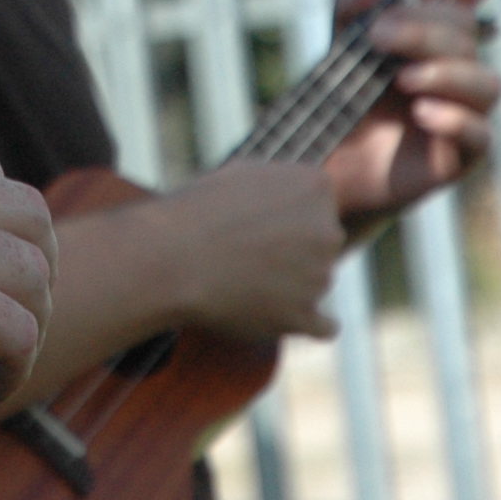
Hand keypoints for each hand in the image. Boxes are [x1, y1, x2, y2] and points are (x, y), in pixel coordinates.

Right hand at [150, 160, 347, 340]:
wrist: (172, 258)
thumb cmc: (199, 211)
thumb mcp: (244, 174)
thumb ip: (283, 185)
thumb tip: (298, 200)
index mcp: (316, 188)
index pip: (316, 205)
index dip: (285, 215)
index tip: (257, 222)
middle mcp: (328, 231)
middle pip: (321, 243)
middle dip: (295, 248)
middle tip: (249, 253)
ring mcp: (319, 276)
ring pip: (314, 281)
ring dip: (289, 283)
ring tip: (242, 280)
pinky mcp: (304, 316)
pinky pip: (324, 326)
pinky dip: (308, 322)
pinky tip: (288, 316)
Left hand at [321, 0, 500, 229]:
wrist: (326, 164)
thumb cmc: (340, 103)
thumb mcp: (338, 48)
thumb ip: (350, 12)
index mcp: (437, 50)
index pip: (459, 18)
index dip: (428, 12)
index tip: (379, 23)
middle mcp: (457, 80)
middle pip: (470, 45)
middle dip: (426, 37)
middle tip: (378, 40)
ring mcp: (463, 118)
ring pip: (490, 85)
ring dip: (448, 74)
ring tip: (402, 80)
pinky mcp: (459, 159)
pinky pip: (482, 136)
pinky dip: (455, 119)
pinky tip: (420, 114)